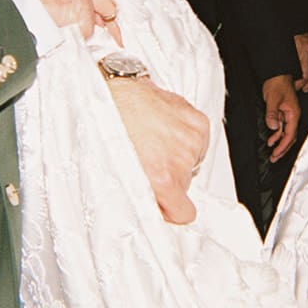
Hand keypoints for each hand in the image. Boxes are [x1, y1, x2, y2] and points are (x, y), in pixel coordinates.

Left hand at [107, 80, 208, 225]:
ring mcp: (191, 140)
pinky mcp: (198, 123)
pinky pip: (198, 143)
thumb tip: (155, 209)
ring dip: (176, 155)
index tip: (165, 204)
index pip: (184, 212)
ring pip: (191, 162)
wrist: (112, 94)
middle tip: (148, 161)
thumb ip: (143, 197)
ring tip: (152, 141)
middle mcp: (181, 160)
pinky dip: (184, 138)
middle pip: (185, 184)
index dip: (172, 208)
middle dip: (169, 176)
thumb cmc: (109, 128)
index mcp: (162, 178)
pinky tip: (164, 130)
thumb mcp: (118, 175)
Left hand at [261, 74, 300, 161]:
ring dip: (279, 143)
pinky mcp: (284, 112)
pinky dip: (277, 135)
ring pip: (286, 133)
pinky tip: (271, 138)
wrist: (277, 74)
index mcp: (293, 113)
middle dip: (283, 149)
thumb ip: (272, 113)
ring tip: (272, 152)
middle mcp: (293, 115)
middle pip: (290, 137)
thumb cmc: (278, 82)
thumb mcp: (272, 98)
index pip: (290, 135)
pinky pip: (282, 127)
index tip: (276, 153)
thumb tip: (273, 127)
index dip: (283, 146)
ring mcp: (289, 114)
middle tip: (274, 158)